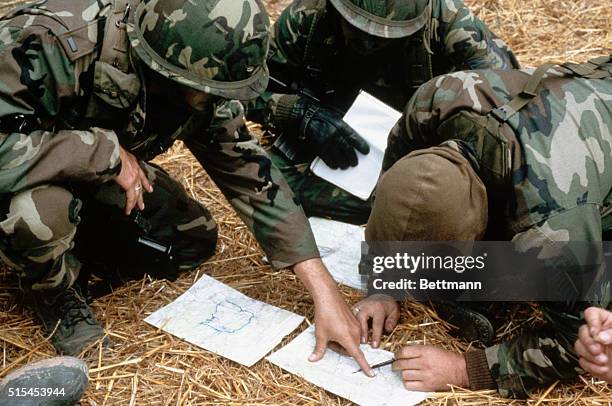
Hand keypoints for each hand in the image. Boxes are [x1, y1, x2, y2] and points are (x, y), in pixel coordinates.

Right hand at [115, 146, 152, 214]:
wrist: (112, 153)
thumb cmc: (112, 151)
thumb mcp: (118, 154)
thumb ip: (118, 160)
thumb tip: (111, 164)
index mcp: (133, 163)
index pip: (141, 174)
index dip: (145, 183)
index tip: (149, 189)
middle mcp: (136, 171)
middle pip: (140, 185)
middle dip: (141, 195)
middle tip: (143, 204)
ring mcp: (134, 178)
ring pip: (137, 193)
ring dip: (136, 202)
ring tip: (138, 209)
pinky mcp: (129, 185)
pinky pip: (130, 198)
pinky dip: (129, 205)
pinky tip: (128, 211)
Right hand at [292, 98, 369, 168]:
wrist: (306, 118)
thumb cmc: (323, 117)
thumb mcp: (336, 119)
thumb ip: (344, 128)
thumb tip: (354, 138)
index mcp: (340, 126)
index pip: (354, 138)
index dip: (361, 146)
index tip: (366, 152)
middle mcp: (335, 135)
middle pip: (347, 150)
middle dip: (352, 159)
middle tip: (354, 163)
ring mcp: (327, 142)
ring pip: (338, 157)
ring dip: (343, 164)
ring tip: (345, 166)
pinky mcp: (319, 147)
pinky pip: (328, 159)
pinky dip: (332, 164)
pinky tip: (335, 166)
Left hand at [293, 258, 373, 376]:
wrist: (328, 297)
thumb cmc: (325, 314)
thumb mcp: (320, 334)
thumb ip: (319, 350)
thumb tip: (313, 359)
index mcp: (348, 338)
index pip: (358, 356)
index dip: (365, 366)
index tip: (371, 374)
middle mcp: (355, 333)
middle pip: (352, 349)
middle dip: (341, 349)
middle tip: (329, 341)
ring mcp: (356, 326)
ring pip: (352, 341)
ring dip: (343, 341)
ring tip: (331, 332)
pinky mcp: (355, 321)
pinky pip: (353, 333)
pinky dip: (345, 334)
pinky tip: (336, 326)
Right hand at [352, 294, 399, 347]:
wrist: (381, 296)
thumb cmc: (388, 306)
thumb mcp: (395, 311)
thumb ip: (392, 321)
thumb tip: (388, 329)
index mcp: (378, 308)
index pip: (377, 323)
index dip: (375, 335)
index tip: (374, 345)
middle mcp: (367, 306)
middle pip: (361, 318)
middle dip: (362, 331)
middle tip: (363, 342)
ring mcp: (360, 305)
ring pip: (354, 317)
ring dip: (354, 328)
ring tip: (356, 339)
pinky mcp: (355, 307)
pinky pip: (350, 315)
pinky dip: (350, 323)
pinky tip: (351, 332)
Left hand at [392, 346, 468, 390]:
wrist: (460, 370)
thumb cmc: (446, 358)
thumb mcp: (432, 348)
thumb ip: (417, 350)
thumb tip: (403, 353)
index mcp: (424, 351)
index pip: (403, 352)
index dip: (397, 354)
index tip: (396, 356)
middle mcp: (423, 363)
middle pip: (401, 364)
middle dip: (395, 364)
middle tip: (395, 365)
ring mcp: (425, 375)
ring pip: (404, 375)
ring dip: (402, 373)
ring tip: (405, 372)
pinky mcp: (427, 386)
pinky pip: (410, 385)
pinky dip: (407, 383)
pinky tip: (410, 380)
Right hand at [574, 307, 611, 381]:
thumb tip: (599, 336)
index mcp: (609, 323)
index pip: (592, 314)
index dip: (591, 322)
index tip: (596, 334)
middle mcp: (599, 334)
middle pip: (582, 331)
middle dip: (589, 342)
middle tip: (598, 350)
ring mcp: (594, 347)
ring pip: (579, 346)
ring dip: (589, 355)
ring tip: (603, 361)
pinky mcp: (592, 361)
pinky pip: (582, 361)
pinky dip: (591, 366)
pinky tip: (603, 369)